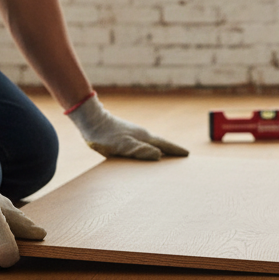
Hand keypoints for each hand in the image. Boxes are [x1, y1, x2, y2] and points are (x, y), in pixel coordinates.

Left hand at [67, 95, 188, 160]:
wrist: (90, 121)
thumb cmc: (105, 136)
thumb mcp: (122, 146)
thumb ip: (140, 151)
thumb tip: (159, 155)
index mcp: (144, 137)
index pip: (165, 145)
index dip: (176, 151)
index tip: (187, 155)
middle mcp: (142, 134)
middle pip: (161, 144)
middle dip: (172, 151)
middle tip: (182, 158)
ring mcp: (134, 134)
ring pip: (152, 143)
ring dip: (162, 150)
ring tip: (167, 158)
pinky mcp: (126, 136)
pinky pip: (143, 145)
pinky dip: (150, 150)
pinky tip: (146, 154)